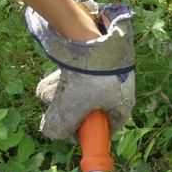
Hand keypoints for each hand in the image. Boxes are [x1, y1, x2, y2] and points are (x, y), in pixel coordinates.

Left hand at [27, 0, 134, 136]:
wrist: (88, 37)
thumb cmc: (86, 78)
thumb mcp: (69, 110)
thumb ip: (60, 128)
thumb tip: (52, 132)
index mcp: (122, 103)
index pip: (109, 127)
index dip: (90, 135)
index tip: (72, 134)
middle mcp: (118, 87)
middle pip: (92, 108)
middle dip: (70, 111)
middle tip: (57, 110)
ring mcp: (108, 70)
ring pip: (82, 89)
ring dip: (62, 93)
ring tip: (49, 91)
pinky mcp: (96, 56)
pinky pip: (79, 72)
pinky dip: (65, 76)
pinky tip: (54, 76)